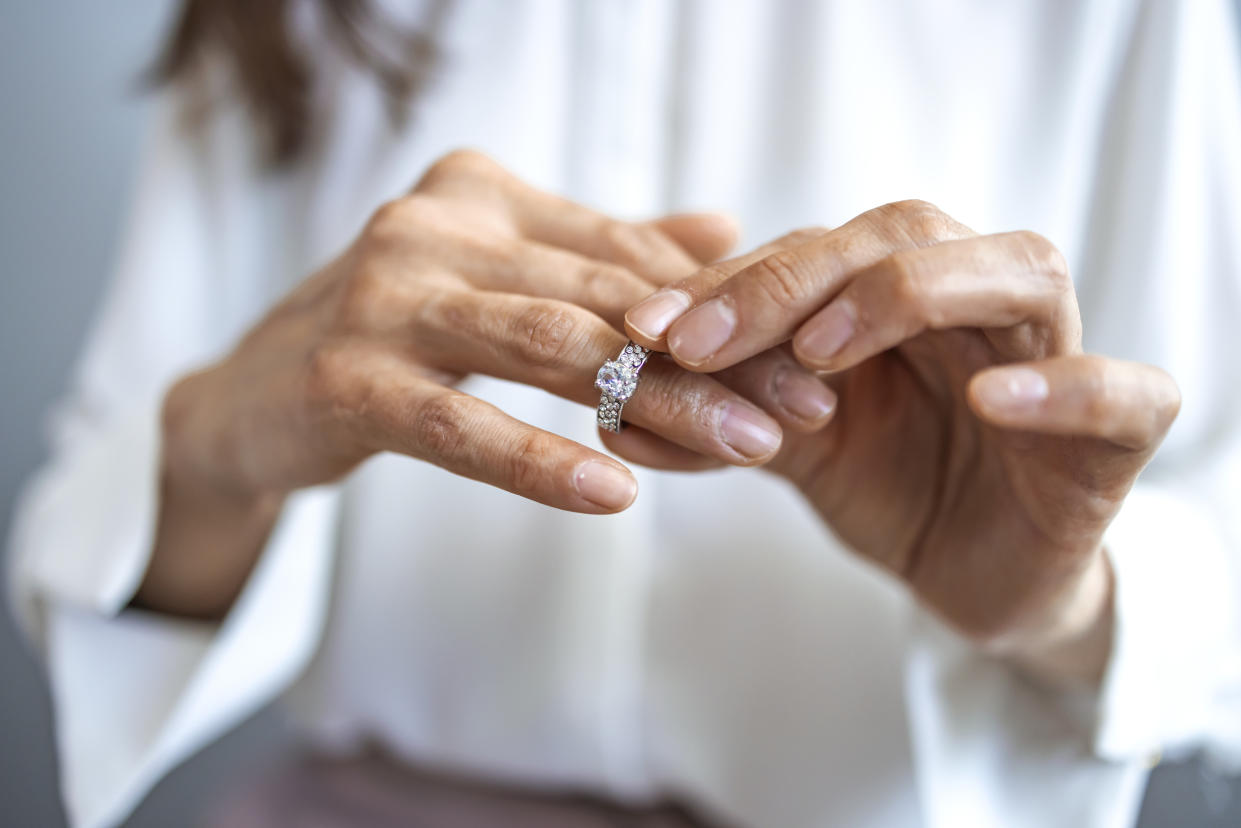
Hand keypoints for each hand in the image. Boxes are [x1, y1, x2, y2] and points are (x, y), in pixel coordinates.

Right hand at [143, 149, 813, 615]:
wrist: (248, 395)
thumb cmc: (391, 338)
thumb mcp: (499, 280)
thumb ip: (603, 255)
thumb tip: (725, 228)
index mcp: (481, 194)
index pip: (627, 252)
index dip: (725, 307)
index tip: (808, 360)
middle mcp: (433, 225)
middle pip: (605, 298)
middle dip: (717, 359)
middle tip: (804, 411)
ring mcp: (384, 296)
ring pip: (550, 348)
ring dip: (660, 403)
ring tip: (748, 450)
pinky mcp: (346, 377)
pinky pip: (464, 424)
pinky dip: (540, 458)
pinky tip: (615, 492)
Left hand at [623, 201, 1180, 680]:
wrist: (974, 570)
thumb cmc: (891, 486)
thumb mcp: (795, 451)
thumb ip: (722, 420)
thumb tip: (611, 419)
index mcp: (898, 290)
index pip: (817, 249)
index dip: (730, 281)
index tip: (644, 328)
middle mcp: (978, 299)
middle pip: (902, 233)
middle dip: (791, 279)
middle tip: (700, 341)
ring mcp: (1054, 354)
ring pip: (1018, 270)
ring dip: (909, 296)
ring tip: (818, 353)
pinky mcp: (1117, 431)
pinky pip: (1119, 391)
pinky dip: (1061, 388)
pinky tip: (992, 403)